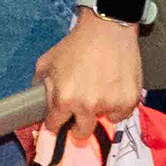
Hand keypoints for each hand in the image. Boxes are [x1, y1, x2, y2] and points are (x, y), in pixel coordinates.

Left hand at [35, 10, 143, 152]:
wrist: (107, 31)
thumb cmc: (75, 45)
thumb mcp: (47, 62)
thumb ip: (40, 85)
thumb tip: (36, 103)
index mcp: (64, 99)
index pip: (55, 126)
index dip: (55, 122)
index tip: (59, 120)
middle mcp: (87, 106)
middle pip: (80, 135)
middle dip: (77, 127)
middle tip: (79, 114)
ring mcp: (110, 104)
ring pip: (102, 122)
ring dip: (99, 112)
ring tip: (98, 93)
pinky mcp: (129, 100)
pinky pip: (120, 115)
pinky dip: (116, 107)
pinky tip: (112, 91)